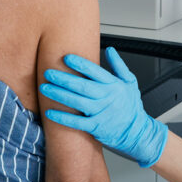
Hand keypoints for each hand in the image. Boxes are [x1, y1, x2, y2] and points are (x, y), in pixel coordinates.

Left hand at [40, 47, 167, 167]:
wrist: (137, 132)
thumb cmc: (131, 106)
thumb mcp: (130, 82)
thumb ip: (119, 65)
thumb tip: (110, 50)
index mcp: (113, 85)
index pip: (95, 71)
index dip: (80, 64)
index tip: (66, 57)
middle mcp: (106, 98)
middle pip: (82, 86)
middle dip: (63, 79)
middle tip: (48, 72)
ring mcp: (100, 113)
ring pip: (77, 102)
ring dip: (59, 95)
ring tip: (45, 88)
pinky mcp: (95, 127)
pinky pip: (76, 122)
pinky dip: (63, 117)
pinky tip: (50, 112)